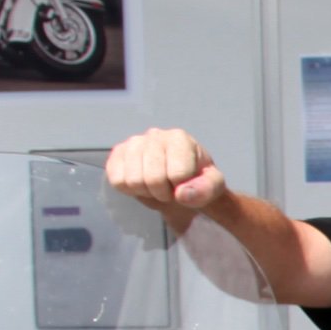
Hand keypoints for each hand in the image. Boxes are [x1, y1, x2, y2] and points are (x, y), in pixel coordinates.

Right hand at [105, 127, 227, 232]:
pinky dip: (130, 190)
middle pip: (153, 179)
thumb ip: (206, 190)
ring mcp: (133, 143)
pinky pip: (117, 181)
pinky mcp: (117, 154)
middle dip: (163, 193)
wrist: (178, 181)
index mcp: (180, 138)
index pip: (178, 174)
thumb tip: (182, 194)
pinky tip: (141, 183)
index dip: (182, 188)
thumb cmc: (196, 180)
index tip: (185, 185)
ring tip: (155, 186)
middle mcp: (154, 135)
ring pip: (133, 181)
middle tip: (169, 189)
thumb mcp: (213, 186)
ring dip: (146, 192)